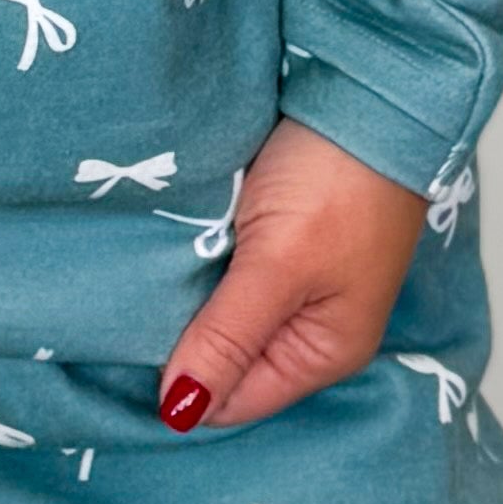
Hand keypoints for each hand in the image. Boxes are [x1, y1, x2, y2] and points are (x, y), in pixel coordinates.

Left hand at [155, 119, 429, 432]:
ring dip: (183, 297)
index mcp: (322, 352)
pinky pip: (221, 272)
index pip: (230, 401)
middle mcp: (307, 327)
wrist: (371, 91)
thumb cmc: (340, 180)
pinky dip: (194, 262)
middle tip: (131, 309)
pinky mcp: (274, 240)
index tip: (131, 347)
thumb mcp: (277, 267)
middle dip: (180, 339)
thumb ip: (227, 339)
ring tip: (143, 276)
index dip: (180, 383)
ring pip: (216, 314)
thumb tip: (179, 412)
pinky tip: (168, 248)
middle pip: (222, 360)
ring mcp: (291, 282)